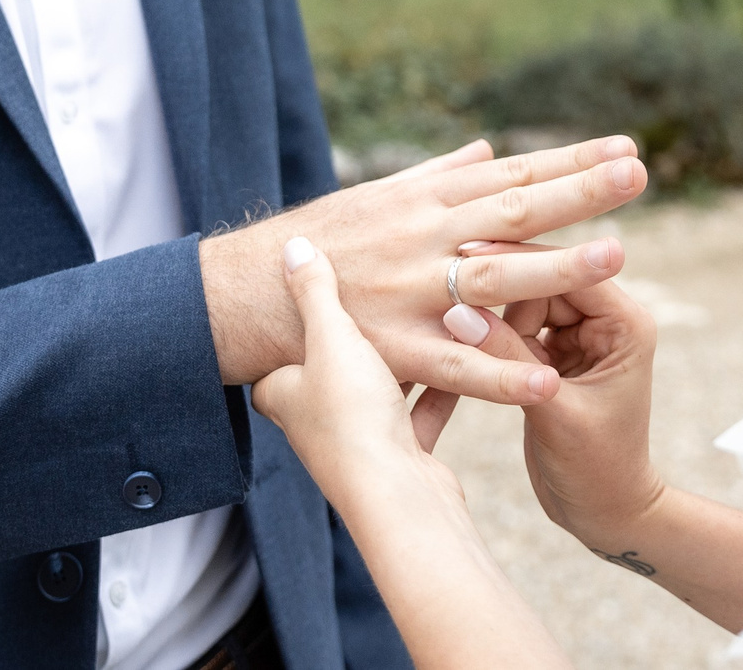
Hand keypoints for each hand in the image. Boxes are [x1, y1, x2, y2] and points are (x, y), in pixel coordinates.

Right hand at [200, 136, 647, 404]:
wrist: (246, 292)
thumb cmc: (322, 242)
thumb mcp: (380, 196)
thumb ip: (440, 176)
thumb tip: (488, 150)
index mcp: (427, 202)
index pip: (513, 175)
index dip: (571, 161)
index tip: (625, 146)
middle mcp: (424, 238)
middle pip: (514, 210)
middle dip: (579, 192)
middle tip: (637, 174)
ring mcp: (411, 292)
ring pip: (493, 277)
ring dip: (554, 267)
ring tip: (614, 256)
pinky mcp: (394, 348)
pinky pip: (455, 365)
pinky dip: (500, 375)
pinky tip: (546, 382)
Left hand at [252, 237, 488, 512]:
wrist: (396, 497)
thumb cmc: (352, 416)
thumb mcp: (332, 336)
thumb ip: (316, 290)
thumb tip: (294, 245)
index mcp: (283, 392)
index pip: (275, 352)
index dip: (291, 321)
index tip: (318, 290)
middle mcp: (314, 421)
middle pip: (333, 369)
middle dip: (361, 339)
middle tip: (388, 300)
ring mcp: (357, 442)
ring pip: (381, 389)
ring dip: (409, 361)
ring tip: (435, 319)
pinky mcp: (400, 455)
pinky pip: (421, 411)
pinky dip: (442, 386)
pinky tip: (468, 357)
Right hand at [448, 271, 665, 544]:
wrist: (603, 512)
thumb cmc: (596, 468)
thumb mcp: (552, 411)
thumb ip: (508, 361)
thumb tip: (457, 312)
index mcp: (625, 324)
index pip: (572, 270)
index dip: (520, 259)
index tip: (465, 254)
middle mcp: (605, 322)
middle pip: (542, 281)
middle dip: (499, 291)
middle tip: (446, 291)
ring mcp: (577, 337)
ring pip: (523, 304)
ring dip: (491, 317)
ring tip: (447, 323)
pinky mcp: (552, 357)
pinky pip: (515, 331)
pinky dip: (490, 338)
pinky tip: (455, 341)